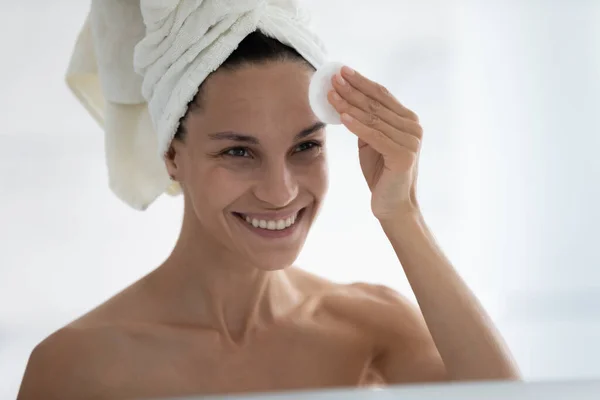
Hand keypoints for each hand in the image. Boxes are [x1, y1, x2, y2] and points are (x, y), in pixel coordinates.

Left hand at [327, 66, 422, 221]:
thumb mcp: (372, 143)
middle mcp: (413, 127)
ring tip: (331, 94)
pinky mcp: (403, 155)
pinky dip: (357, 126)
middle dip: (352, 89)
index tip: (341, 71)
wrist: (394, 205)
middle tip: (333, 78)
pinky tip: (342, 117)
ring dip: (350, 104)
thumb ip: (367, 123)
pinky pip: (375, 136)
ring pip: (373, 118)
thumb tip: (347, 102)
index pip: (382, 95)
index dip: (361, 82)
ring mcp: (410, 141)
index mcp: (408, 120)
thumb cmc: (382, 174)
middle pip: (377, 104)